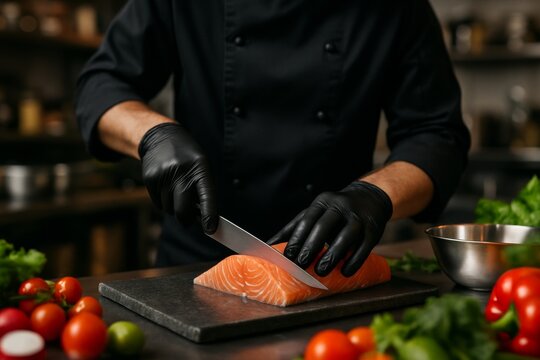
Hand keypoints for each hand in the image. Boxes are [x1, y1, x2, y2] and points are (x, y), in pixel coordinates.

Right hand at [138, 122, 217, 232]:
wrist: (161, 137)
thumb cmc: (188, 158)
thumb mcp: (201, 167)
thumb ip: (202, 191)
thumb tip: (202, 219)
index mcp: (199, 168)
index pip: (206, 196)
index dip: (208, 215)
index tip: (210, 229)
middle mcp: (181, 171)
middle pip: (182, 209)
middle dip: (186, 219)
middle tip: (188, 220)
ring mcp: (163, 175)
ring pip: (169, 209)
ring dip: (173, 207)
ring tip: (176, 190)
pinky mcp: (150, 179)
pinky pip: (158, 204)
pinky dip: (163, 202)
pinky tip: (166, 188)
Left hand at [269, 181, 392, 276]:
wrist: (370, 198)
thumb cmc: (334, 211)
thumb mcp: (314, 213)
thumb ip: (293, 229)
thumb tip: (268, 247)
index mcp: (323, 202)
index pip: (307, 219)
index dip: (297, 238)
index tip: (288, 257)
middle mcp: (341, 207)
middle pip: (324, 227)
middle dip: (311, 247)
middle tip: (301, 266)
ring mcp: (359, 217)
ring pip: (346, 236)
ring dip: (333, 256)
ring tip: (321, 272)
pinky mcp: (374, 229)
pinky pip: (364, 247)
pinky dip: (354, 261)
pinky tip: (344, 272)